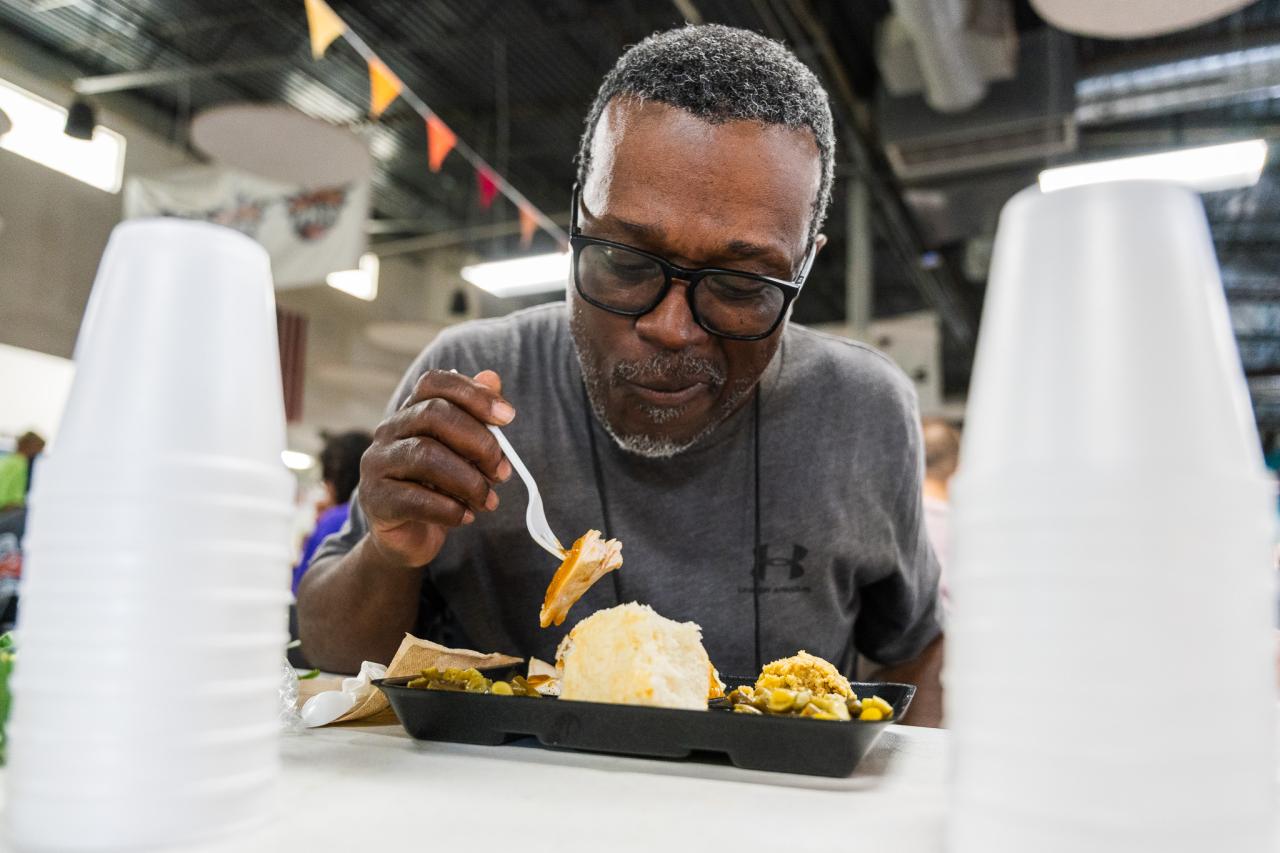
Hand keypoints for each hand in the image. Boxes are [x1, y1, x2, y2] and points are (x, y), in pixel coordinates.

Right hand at [358, 369, 513, 567]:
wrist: (408, 537)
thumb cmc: (439, 488)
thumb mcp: (463, 453)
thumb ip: (476, 419)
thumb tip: (492, 378)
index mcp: (410, 413)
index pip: (434, 383)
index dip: (473, 393)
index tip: (508, 417)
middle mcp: (388, 431)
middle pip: (434, 415)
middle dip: (478, 442)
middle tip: (503, 471)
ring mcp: (377, 464)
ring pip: (427, 456)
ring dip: (469, 481)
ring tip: (488, 501)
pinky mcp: (376, 499)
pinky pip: (416, 499)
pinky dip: (450, 509)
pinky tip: (466, 517)